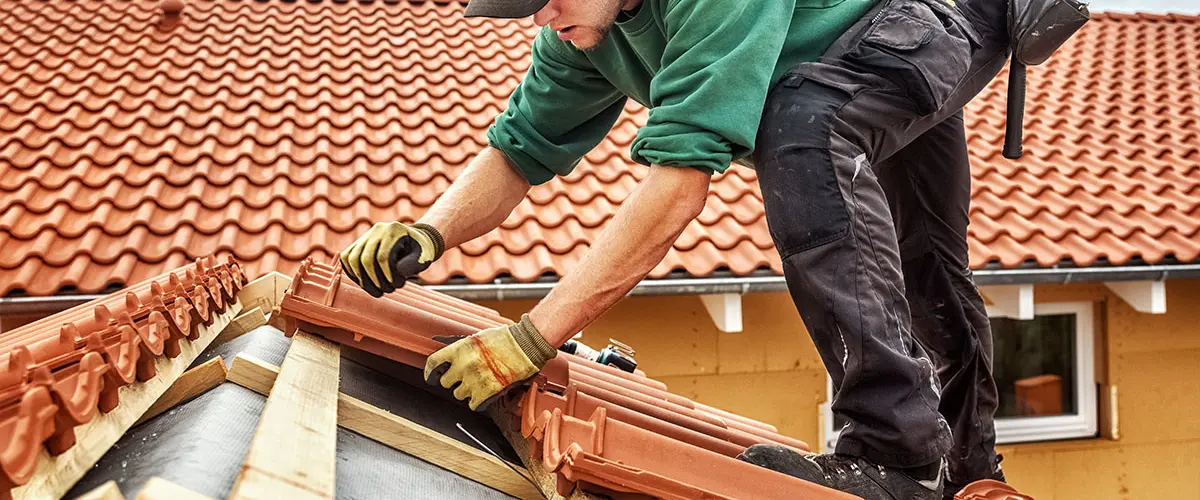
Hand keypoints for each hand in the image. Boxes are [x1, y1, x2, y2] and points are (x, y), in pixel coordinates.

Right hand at [339, 222, 443, 296]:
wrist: (413, 241)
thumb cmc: (421, 250)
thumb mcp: (425, 256)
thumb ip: (414, 264)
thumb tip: (398, 271)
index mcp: (394, 230)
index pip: (383, 256)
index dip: (387, 275)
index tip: (396, 285)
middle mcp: (377, 230)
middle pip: (365, 258)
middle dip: (374, 279)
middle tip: (387, 291)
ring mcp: (365, 236)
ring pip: (352, 258)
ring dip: (362, 279)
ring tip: (377, 291)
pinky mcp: (358, 244)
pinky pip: (347, 259)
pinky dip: (352, 274)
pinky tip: (365, 284)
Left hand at [424, 314, 557, 410]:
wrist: (525, 345)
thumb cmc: (505, 339)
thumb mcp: (477, 338)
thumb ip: (461, 349)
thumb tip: (449, 358)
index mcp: (459, 349)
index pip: (433, 363)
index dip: (430, 373)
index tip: (431, 378)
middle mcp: (464, 365)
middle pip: (445, 383)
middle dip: (454, 382)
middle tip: (465, 378)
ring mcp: (474, 379)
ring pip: (459, 395)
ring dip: (467, 391)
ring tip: (479, 383)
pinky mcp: (487, 392)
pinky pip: (473, 404)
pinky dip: (478, 402)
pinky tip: (484, 394)